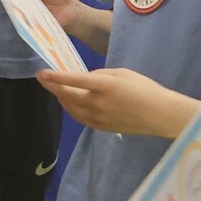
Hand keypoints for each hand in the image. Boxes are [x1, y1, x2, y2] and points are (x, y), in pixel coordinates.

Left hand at [38, 65, 188, 138]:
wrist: (159, 115)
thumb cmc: (144, 89)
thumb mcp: (122, 73)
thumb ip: (101, 74)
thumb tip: (85, 79)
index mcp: (105, 86)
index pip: (74, 80)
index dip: (56, 77)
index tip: (41, 73)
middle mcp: (98, 103)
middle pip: (68, 96)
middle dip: (53, 87)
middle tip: (43, 79)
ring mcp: (98, 118)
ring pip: (71, 109)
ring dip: (60, 98)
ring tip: (54, 89)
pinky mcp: (101, 127)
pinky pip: (79, 118)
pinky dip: (71, 109)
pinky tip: (68, 103)